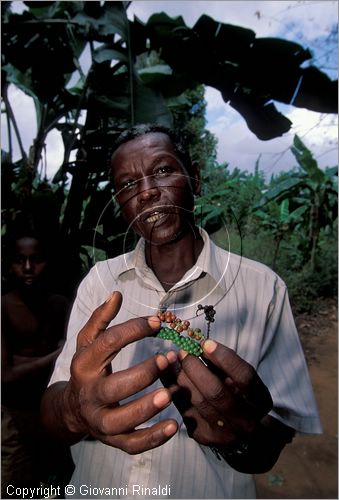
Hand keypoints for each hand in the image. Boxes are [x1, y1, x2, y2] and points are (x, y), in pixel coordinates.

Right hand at [57, 291, 177, 452]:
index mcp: (85, 364)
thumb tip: (116, 294)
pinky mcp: (112, 439)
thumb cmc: (88, 368)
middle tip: (168, 359)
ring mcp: (99, 419)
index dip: (134, 330)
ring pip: (122, 420)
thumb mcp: (87, 342)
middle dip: (144, 373)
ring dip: (148, 407)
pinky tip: (174, 426)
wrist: (71, 409)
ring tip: (172, 393)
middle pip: (115, 386)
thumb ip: (101, 318)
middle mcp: (90, 393)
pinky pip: (132, 444)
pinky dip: (153, 439)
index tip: (158, 323)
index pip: (108, 343)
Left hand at [162, 339, 272, 448]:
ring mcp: (223, 433)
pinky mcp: (203, 436)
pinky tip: (168, 374)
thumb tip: (202, 346)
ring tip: (173, 360)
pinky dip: (174, 388)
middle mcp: (244, 421)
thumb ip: (226, 365)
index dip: (224, 358)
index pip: (244, 377)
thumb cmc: (240, 397)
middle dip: (196, 368)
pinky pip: (184, 409)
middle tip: (184, 352)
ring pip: (197, 401)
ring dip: (181, 376)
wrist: (241, 435)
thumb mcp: (242, 381)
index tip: (206, 343)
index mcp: (259, 401)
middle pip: (216, 392)